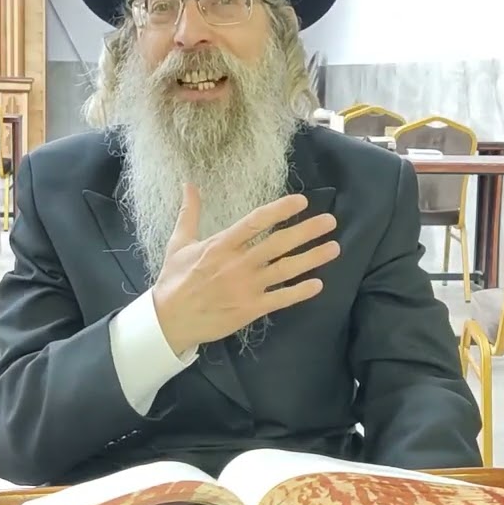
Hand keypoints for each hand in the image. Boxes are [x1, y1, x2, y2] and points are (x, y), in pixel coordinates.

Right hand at [152, 183, 339, 353]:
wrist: (169, 320)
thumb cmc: (174, 280)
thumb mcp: (178, 242)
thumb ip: (189, 213)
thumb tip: (189, 184)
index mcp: (222, 244)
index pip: (256, 221)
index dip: (281, 209)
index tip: (302, 201)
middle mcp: (238, 263)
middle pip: (279, 243)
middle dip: (307, 231)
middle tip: (331, 221)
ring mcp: (247, 287)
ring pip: (286, 269)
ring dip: (312, 258)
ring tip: (334, 248)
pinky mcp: (250, 308)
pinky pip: (281, 298)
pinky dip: (300, 291)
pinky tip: (318, 284)